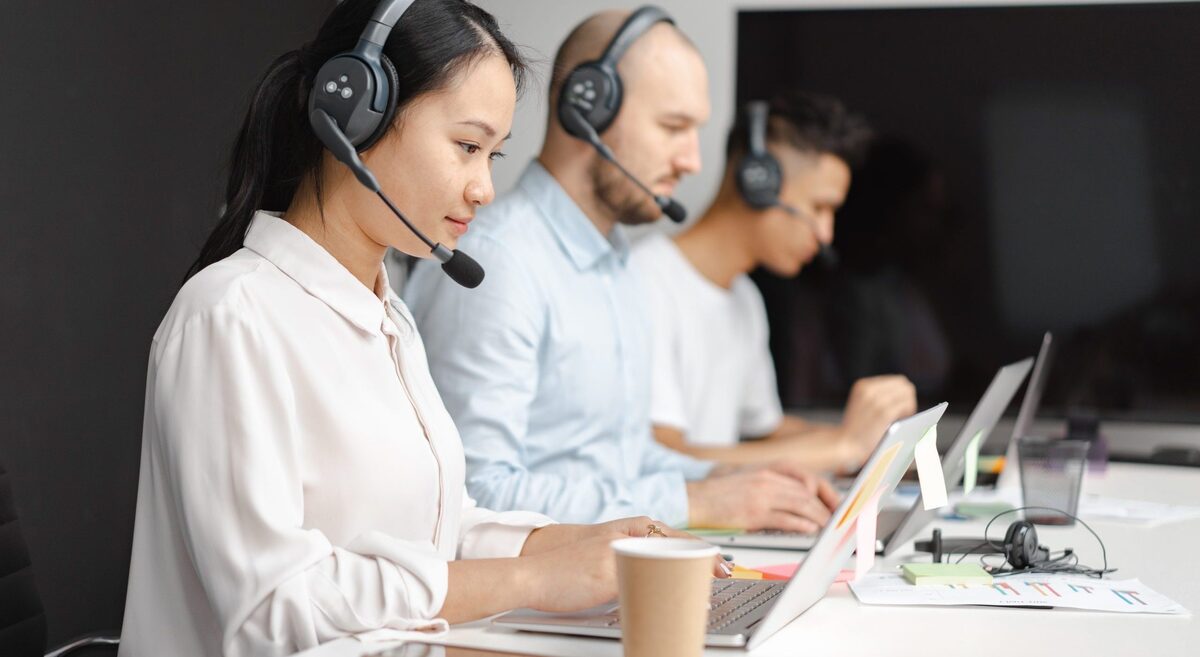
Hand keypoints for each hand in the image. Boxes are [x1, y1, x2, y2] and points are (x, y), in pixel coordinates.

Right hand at [524, 519, 729, 612]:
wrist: (533, 571)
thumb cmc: (570, 566)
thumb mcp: (608, 551)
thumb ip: (635, 554)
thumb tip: (667, 571)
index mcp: (631, 526)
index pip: (679, 536)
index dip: (706, 552)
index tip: (725, 566)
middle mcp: (628, 534)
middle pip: (679, 547)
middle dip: (705, 564)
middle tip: (726, 577)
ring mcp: (619, 551)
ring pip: (666, 564)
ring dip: (689, 581)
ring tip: (707, 594)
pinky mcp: (607, 572)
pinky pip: (643, 584)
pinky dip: (663, 595)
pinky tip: (676, 604)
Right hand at [687, 466, 838, 532]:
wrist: (694, 498)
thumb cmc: (718, 493)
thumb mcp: (748, 478)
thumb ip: (772, 484)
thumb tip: (798, 499)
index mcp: (767, 470)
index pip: (806, 477)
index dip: (825, 490)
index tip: (835, 503)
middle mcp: (767, 479)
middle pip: (807, 492)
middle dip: (826, 507)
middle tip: (837, 520)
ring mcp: (761, 495)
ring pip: (801, 504)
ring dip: (819, 517)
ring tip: (827, 527)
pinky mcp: (753, 512)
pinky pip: (785, 518)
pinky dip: (801, 524)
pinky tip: (809, 530)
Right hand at [839, 375, 917, 462]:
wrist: (844, 445)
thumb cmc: (856, 429)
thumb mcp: (862, 404)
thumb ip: (878, 396)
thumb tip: (906, 392)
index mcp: (863, 385)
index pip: (898, 381)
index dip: (902, 394)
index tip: (899, 407)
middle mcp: (869, 389)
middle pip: (904, 385)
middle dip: (907, 398)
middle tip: (902, 414)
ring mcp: (876, 400)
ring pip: (907, 394)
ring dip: (909, 406)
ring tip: (901, 418)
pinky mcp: (883, 413)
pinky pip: (906, 405)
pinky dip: (908, 412)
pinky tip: (901, 421)